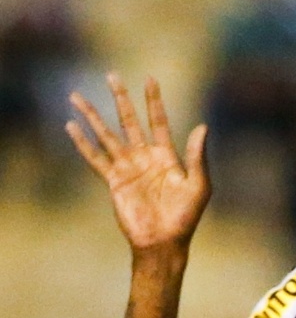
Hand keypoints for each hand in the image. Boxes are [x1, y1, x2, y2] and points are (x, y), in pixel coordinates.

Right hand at [67, 74, 209, 252]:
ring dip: (92, 115)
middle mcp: (145, 157)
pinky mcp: (113, 180)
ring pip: (107, 134)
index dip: (154, 101)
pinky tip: (71, 126)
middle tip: (111, 76)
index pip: (158, 121)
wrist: (164, 241)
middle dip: (121, 99)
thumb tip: (202, 126)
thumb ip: (198, 156)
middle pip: (130, 121)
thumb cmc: (186, 217)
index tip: (150, 79)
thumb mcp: (199, 186)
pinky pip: (95, 157)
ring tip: (77, 96)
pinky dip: (82, 142)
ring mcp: (127, 167)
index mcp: (167, 156)